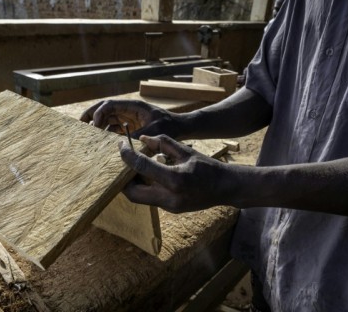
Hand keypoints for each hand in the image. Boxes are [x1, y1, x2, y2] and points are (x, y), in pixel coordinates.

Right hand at [80, 100, 179, 138]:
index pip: (109, 105)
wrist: (181, 128)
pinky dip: (106, 133)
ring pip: (107, 119)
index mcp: (133, 106)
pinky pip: (114, 128)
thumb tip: (121, 146)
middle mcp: (128, 110)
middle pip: (104, 109)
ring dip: (97, 126)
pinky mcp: (130, 126)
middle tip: (79, 125)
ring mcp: (129, 118)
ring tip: (88, 136)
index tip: (94, 126)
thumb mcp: (153, 132)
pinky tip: (101, 143)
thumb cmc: (170, 126)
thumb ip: (136, 137)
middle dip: (91, 116)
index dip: (98, 114)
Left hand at [119, 134, 236, 212]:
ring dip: (134, 183)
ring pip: (140, 198)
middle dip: (123, 179)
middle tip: (123, 164)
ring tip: (136, 168)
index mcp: (174, 179)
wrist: (225, 188)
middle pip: (132, 193)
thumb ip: (163, 144)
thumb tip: (142, 139)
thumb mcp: (185, 151)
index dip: (127, 155)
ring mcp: (170, 206)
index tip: (121, 146)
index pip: (141, 167)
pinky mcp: (171, 209)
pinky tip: (149, 175)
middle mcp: (169, 197)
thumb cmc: (207, 167)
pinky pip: (150, 199)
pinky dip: (145, 187)